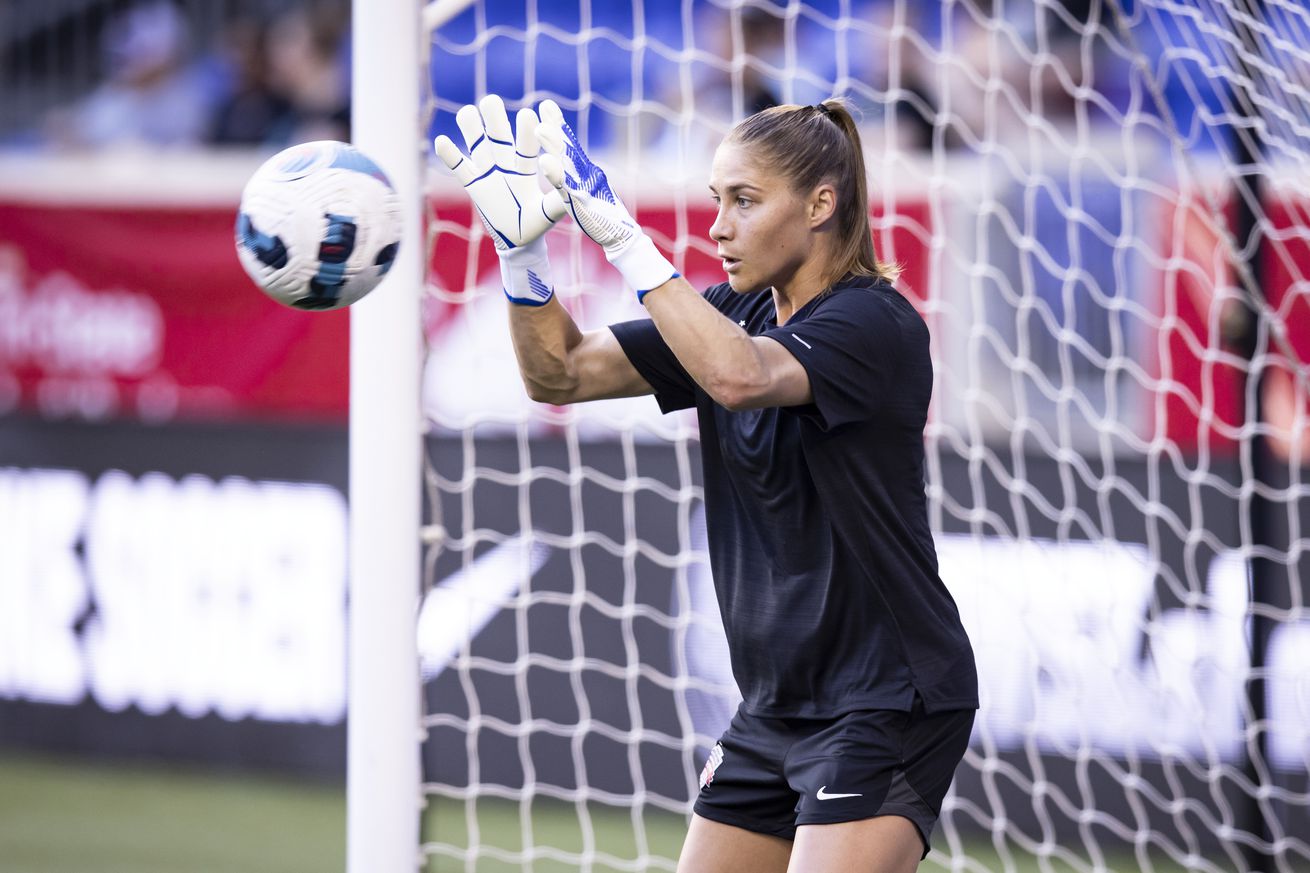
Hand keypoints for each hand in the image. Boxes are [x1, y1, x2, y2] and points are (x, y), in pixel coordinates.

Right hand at [434, 95, 564, 304]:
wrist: (517, 241)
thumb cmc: (536, 224)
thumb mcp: (548, 213)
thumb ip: (557, 201)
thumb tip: (572, 189)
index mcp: (526, 167)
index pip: (527, 144)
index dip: (527, 130)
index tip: (528, 114)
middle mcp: (506, 163)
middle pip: (498, 135)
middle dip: (494, 118)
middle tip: (491, 102)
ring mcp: (488, 171)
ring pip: (477, 144)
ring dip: (471, 128)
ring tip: (468, 112)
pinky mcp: (473, 184)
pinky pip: (459, 167)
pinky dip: (449, 155)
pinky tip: (442, 141)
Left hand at [536, 101, 677, 299]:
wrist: (620, 237)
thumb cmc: (603, 215)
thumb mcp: (588, 190)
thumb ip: (578, 175)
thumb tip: (567, 160)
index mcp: (585, 171)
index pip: (571, 144)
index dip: (559, 124)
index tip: (547, 105)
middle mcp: (587, 174)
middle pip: (570, 146)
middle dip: (557, 126)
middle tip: (545, 105)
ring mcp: (585, 187)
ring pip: (568, 163)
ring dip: (554, 145)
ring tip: (539, 128)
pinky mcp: (581, 203)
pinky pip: (566, 187)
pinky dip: (556, 174)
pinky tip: (545, 162)